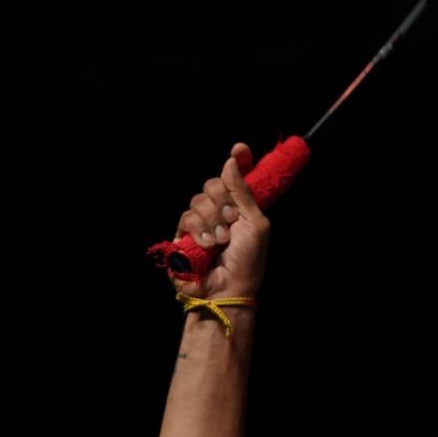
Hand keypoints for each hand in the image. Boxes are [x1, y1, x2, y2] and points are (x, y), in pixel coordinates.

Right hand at [170, 143, 270, 301]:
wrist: (229, 287)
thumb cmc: (248, 260)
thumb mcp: (255, 223)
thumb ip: (243, 192)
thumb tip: (232, 159)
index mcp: (239, 207)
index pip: (234, 176)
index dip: (238, 160)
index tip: (240, 149)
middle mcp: (218, 211)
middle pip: (212, 184)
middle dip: (223, 201)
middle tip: (231, 220)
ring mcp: (199, 222)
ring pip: (198, 200)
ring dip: (212, 220)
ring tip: (221, 240)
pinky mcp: (182, 235)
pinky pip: (186, 217)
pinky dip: (199, 229)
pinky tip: (208, 244)